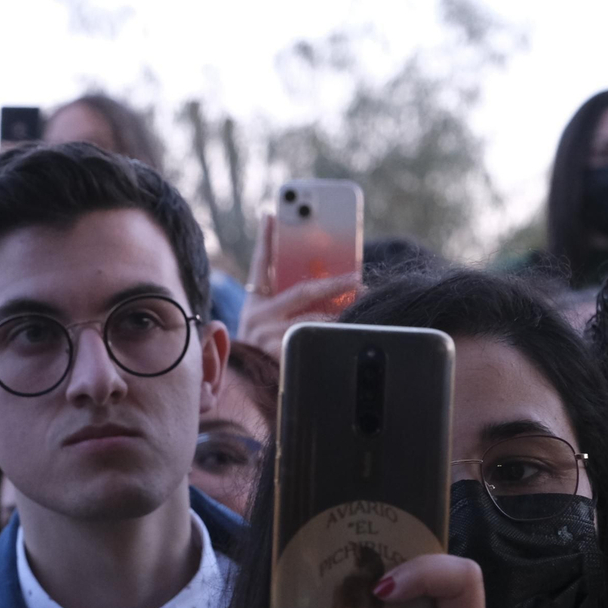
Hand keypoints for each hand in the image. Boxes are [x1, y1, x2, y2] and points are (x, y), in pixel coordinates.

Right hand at [238, 214, 361, 358]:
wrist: (245, 393)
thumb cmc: (262, 356)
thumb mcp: (266, 327)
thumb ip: (287, 307)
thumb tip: (329, 287)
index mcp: (253, 305)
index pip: (259, 266)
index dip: (265, 239)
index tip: (272, 214)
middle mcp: (256, 317)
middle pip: (303, 291)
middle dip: (334, 283)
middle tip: (358, 277)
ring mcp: (266, 336)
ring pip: (313, 319)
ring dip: (341, 313)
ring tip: (363, 306)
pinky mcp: (278, 354)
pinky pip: (315, 341)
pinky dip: (334, 336)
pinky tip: (352, 332)